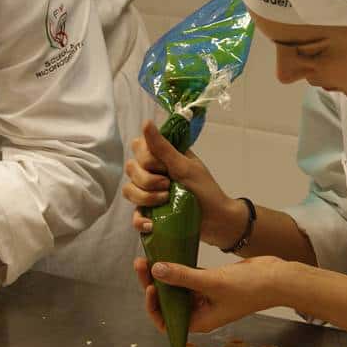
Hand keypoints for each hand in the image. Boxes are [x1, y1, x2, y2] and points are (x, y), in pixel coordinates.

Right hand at [123, 121, 246, 248]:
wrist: (217, 221)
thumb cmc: (206, 190)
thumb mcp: (185, 167)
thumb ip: (163, 148)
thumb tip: (146, 122)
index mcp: (163, 157)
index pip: (138, 147)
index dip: (146, 158)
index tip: (164, 166)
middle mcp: (154, 172)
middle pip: (131, 169)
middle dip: (148, 180)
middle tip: (169, 185)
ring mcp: (150, 193)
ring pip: (129, 190)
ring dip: (146, 198)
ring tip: (166, 201)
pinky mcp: (150, 214)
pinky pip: (134, 216)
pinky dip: (140, 220)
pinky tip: (151, 224)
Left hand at [134, 256, 286, 332]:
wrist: (278, 278)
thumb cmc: (250, 288)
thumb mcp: (212, 283)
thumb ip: (183, 277)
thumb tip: (156, 270)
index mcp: (199, 321)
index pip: (166, 320)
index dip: (153, 306)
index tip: (152, 286)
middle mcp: (200, 311)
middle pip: (167, 301)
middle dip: (154, 283)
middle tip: (142, 263)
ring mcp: (205, 297)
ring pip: (176, 286)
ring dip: (163, 273)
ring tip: (150, 254)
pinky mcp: (211, 282)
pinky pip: (189, 276)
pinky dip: (178, 266)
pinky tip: (169, 252)